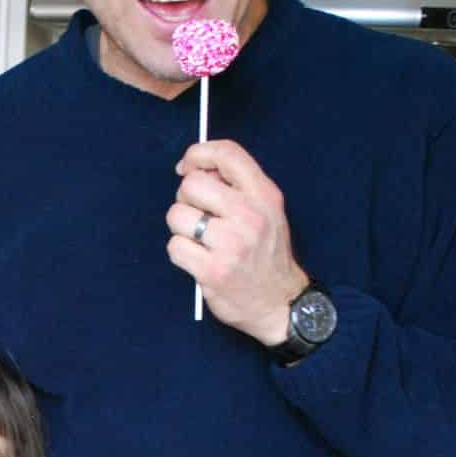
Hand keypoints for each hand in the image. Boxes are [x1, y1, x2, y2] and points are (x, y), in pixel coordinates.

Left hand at [166, 139, 307, 342]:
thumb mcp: (266, 211)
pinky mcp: (212, 270)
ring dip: (181, 228)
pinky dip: (180, 252)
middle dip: (186, 198)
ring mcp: (230, 244)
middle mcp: (249, 215)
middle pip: (192, 184)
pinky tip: (197, 259)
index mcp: (264, 195)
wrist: (280, 303)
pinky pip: (174, 247)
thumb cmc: (266, 254)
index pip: (227, 153)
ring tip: (200, 240)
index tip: (186, 166)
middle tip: (197, 215)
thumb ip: (236, 187)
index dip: (198, 154)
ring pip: (177, 215)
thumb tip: (194, 169)